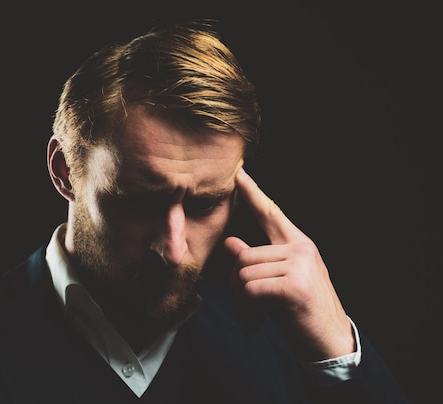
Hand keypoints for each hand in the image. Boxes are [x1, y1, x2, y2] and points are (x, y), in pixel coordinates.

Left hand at [226, 168, 354, 360]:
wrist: (330, 341)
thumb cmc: (303, 311)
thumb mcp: (280, 281)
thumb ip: (259, 261)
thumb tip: (232, 244)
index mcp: (299, 244)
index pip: (271, 213)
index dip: (253, 193)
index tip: (238, 174)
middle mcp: (300, 249)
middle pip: (242, 256)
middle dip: (235, 286)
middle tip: (247, 307)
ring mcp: (299, 265)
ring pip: (242, 273)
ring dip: (240, 301)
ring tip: (256, 315)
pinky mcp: (293, 285)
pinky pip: (249, 290)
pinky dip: (247, 309)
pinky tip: (259, 321)